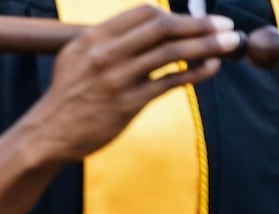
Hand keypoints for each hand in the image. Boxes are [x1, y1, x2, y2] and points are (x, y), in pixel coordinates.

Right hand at [19, 7, 240, 166]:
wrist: (47, 135)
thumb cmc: (67, 97)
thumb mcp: (76, 58)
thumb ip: (108, 41)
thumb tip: (149, 27)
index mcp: (93, 38)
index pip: (144, 13)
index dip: (173, 13)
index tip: (192, 19)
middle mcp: (105, 55)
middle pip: (163, 27)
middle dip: (200, 23)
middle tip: (225, 25)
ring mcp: (117, 80)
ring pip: (172, 52)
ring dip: (207, 44)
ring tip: (231, 42)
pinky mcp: (127, 104)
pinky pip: (170, 82)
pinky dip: (196, 72)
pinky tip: (211, 67)